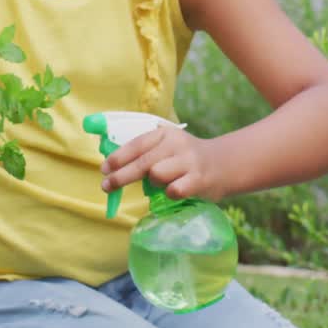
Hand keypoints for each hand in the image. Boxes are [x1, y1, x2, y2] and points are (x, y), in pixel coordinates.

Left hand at [99, 126, 225, 201]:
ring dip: (153, 183)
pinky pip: (173, 191)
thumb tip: (112, 168)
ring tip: (162, 183)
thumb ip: (145, 153)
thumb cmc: (185, 158)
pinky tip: (175, 190)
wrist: (223, 164)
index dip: (118, 157)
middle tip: (106, 186)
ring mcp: (189, 162)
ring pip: (156, 175)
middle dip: (120, 176)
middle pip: (142, 162)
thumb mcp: (167, 147)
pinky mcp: (198, 180)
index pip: (136, 144)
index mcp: (165, 134)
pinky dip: (169, 193)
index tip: (104, 168)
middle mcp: (177, 144)